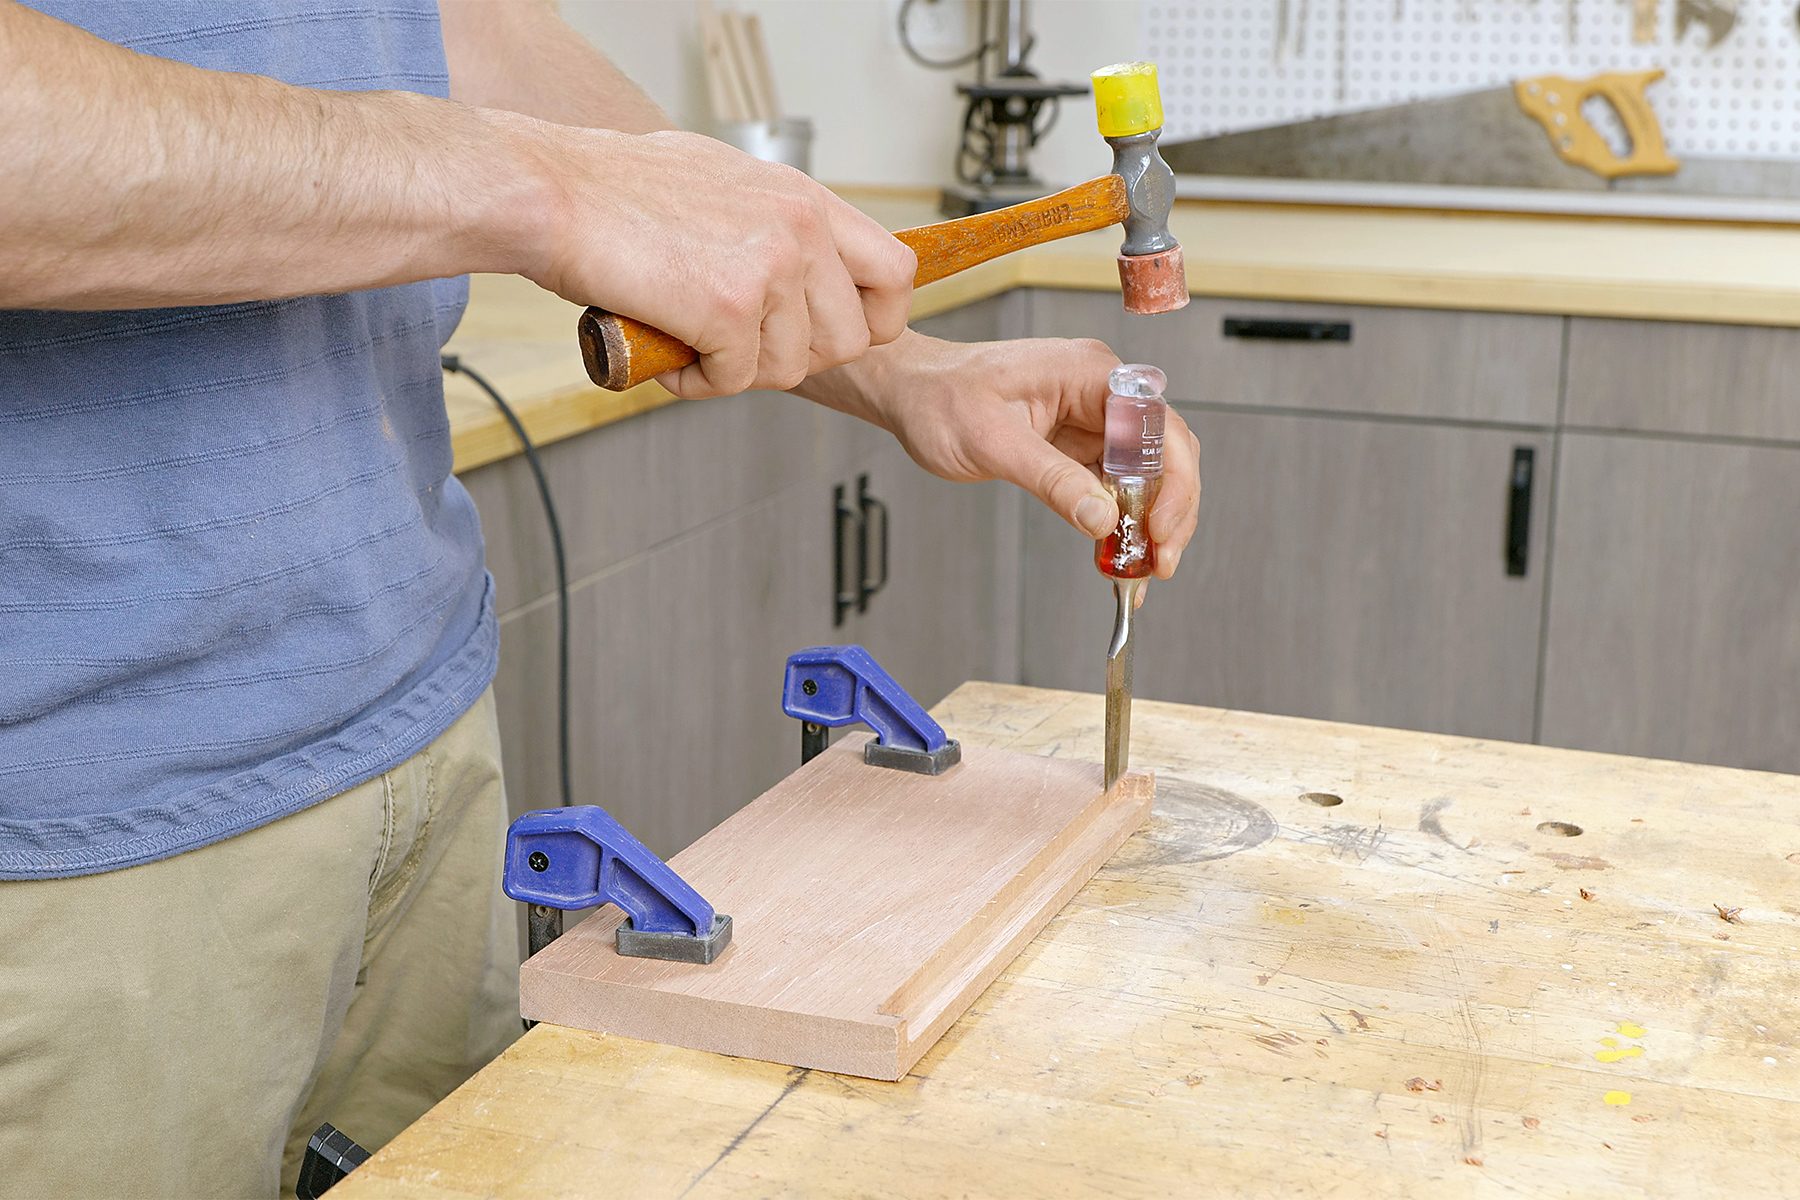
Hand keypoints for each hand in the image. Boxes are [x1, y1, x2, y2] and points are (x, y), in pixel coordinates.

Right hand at [509, 124, 916, 398]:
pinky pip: (736, 380)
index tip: (828, 334)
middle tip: (742, 347)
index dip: (873, 321)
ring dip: (740, 372)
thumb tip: (800, 270)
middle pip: (850, 339)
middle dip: (796, 358)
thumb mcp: (725, 185)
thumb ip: (775, 225)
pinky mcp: (728, 308)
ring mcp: (769, 267)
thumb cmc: (619, 190)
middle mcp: (800, 229)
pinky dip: (699, 382)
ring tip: (693, 344)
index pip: (896, 274)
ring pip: (791, 368)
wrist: (553, 191)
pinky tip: (668, 356)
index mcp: (805, 199)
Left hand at [814, 332, 1201, 579]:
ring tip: (1140, 572)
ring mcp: (1090, 418)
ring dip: (1146, 523)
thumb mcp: (993, 443)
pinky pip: (1112, 484)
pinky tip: (1116, 555)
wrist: (910, 394)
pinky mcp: (1076, 443)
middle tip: (1158, 565)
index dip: (1173, 482)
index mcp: (1089, 374)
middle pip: (1164, 453)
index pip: (1158, 426)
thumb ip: (1052, 480)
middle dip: (1169, 511)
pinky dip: (1118, 520)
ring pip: (1144, 474)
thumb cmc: (939, 399)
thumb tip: (1102, 517)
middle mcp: (1100, 392)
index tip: (1160, 530)